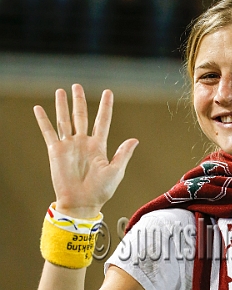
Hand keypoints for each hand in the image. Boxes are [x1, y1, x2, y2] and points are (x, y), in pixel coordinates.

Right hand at [34, 84, 137, 217]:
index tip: (108, 92)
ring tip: (61, 91)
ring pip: (64, 120)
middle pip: (81, 116)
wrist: (82, 204)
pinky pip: (49, 133)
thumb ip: (123, 154)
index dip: (105, 107)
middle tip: (77, 86)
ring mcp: (69, 146)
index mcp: (99, 146)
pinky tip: (39, 108)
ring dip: (62, 106)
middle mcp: (83, 143)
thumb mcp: (116, 171)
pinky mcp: (56, 152)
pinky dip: (43, 120)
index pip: (102, 121)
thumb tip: (135, 139)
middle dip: (79, 101)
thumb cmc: (100, 191)